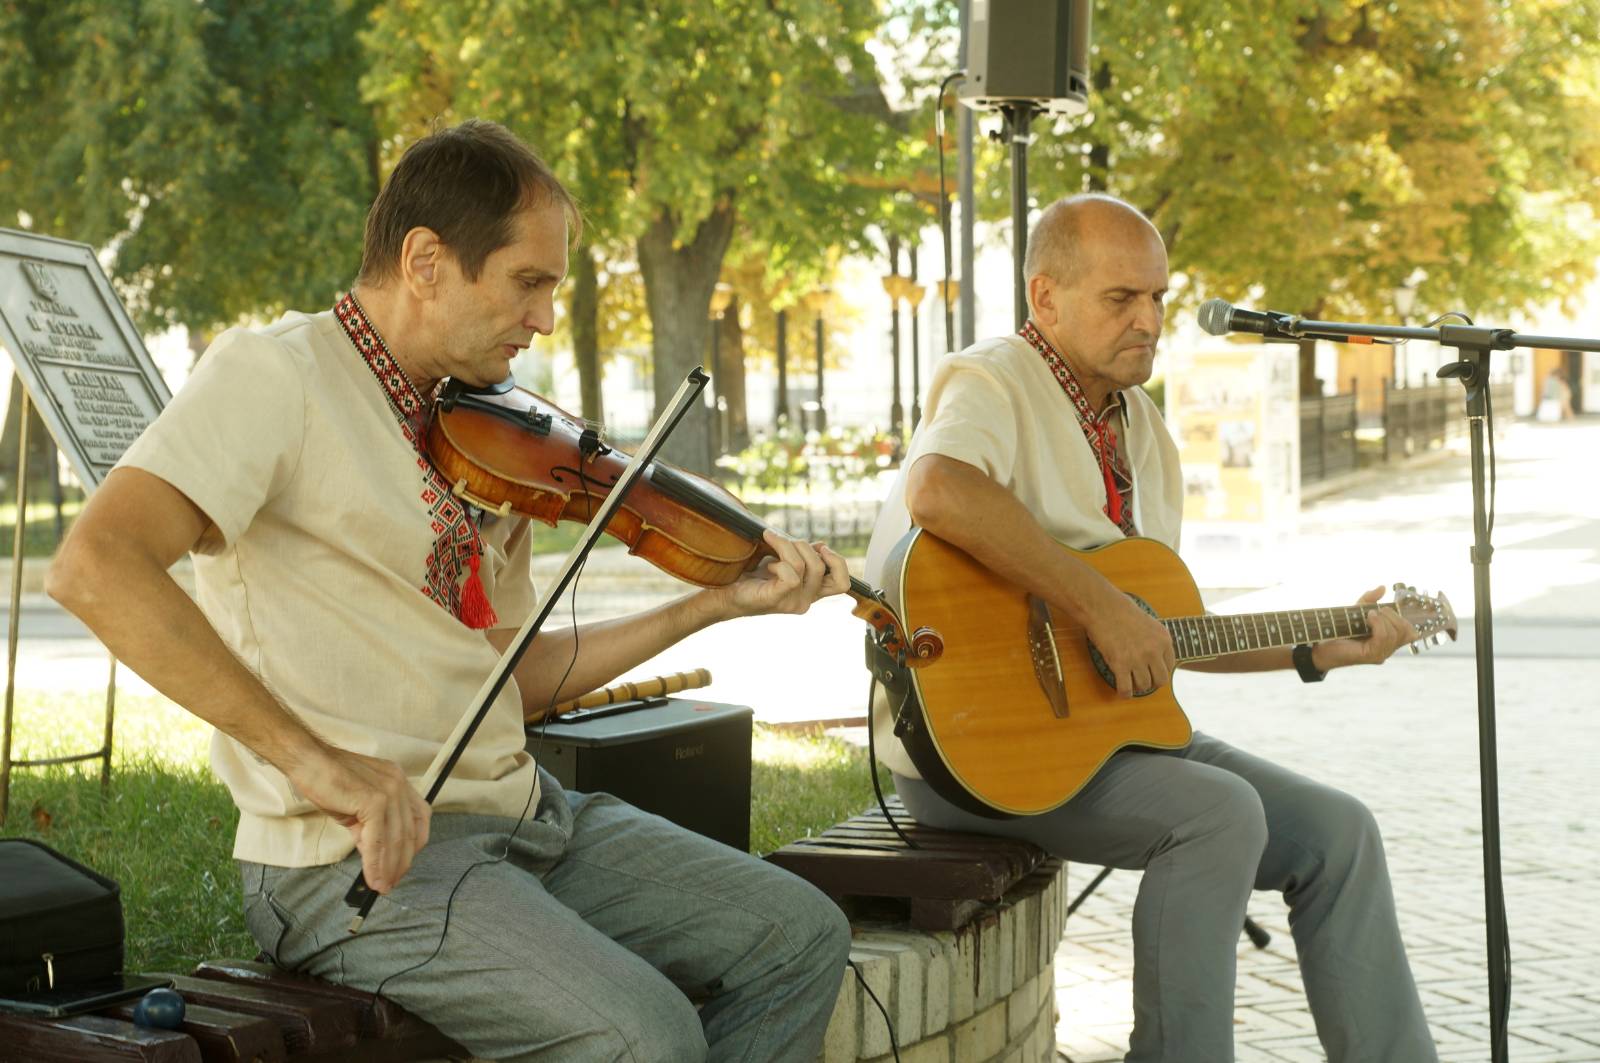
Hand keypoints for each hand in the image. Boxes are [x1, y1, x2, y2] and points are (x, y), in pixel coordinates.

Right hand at [286, 746, 430, 893]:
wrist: (309, 763)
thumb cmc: (328, 780)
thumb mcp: (356, 806)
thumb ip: (369, 827)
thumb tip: (375, 855)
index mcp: (398, 782)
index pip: (419, 817)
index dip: (414, 843)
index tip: (403, 863)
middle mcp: (399, 785)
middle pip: (409, 832)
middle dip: (402, 862)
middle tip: (392, 882)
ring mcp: (389, 792)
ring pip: (394, 840)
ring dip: (389, 868)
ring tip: (383, 886)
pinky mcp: (374, 802)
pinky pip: (377, 841)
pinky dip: (375, 863)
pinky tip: (372, 876)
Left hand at [717, 530, 850, 617]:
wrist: (727, 593)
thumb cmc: (753, 576)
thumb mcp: (784, 561)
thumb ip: (804, 556)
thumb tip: (822, 546)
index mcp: (811, 592)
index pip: (843, 584)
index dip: (838, 562)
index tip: (821, 548)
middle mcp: (806, 601)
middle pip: (823, 567)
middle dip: (803, 545)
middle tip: (782, 540)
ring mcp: (793, 603)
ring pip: (805, 565)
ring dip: (786, 546)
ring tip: (770, 543)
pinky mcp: (778, 599)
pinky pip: (791, 575)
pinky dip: (779, 562)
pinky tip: (767, 565)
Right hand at [1083, 586, 1175, 697]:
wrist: (1103, 607)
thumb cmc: (1122, 612)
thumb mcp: (1149, 624)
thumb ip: (1155, 641)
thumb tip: (1156, 659)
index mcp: (1164, 640)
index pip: (1170, 666)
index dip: (1159, 671)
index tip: (1151, 672)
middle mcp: (1154, 651)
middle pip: (1160, 680)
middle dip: (1152, 683)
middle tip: (1143, 681)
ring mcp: (1137, 659)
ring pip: (1144, 686)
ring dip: (1137, 687)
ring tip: (1130, 683)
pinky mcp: (1120, 664)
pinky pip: (1126, 688)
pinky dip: (1124, 693)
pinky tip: (1122, 692)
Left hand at [1311, 585, 1420, 669]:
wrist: (1320, 645)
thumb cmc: (1339, 630)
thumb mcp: (1356, 611)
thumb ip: (1370, 599)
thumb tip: (1383, 587)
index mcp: (1388, 641)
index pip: (1410, 633)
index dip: (1402, 618)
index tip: (1385, 608)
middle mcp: (1388, 649)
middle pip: (1407, 632)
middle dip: (1394, 616)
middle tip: (1376, 610)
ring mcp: (1381, 654)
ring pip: (1396, 634)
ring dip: (1384, 619)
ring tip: (1369, 614)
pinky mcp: (1372, 656)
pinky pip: (1384, 638)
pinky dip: (1378, 624)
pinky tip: (1368, 618)